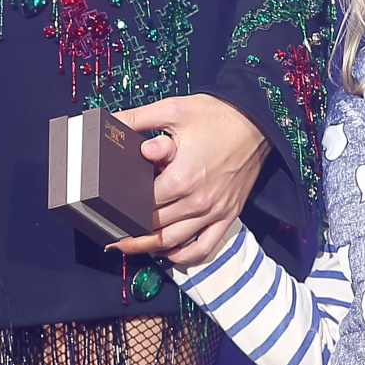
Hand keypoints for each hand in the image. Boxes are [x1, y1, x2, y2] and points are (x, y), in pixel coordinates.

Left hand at [110, 95, 268, 266]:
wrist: (258, 120)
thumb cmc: (216, 114)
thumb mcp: (173, 109)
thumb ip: (137, 118)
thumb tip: (110, 123)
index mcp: (181, 178)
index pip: (142, 204)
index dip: (122, 208)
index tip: (106, 212)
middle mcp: (198, 201)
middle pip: (154, 227)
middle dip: (129, 232)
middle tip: (110, 235)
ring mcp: (215, 211)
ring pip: (174, 242)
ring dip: (149, 248)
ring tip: (129, 247)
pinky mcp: (229, 214)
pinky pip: (204, 247)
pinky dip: (184, 255)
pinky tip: (169, 252)